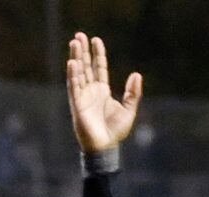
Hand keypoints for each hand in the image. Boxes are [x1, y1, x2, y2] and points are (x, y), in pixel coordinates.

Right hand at [66, 32, 141, 154]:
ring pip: (78, 73)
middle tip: (79, 35)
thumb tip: (136, 75)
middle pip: (86, 67)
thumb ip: (133, 93)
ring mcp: (82, 98)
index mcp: (102, 91)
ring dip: (76, 58)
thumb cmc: (115, 132)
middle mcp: (91, 92)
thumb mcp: (129, 110)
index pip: (98, 68)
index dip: (97, 54)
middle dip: (83, 51)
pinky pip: (74, 87)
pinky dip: (73, 75)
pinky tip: (72, 63)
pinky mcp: (77, 106)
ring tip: (74, 43)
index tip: (95, 39)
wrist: (105, 148)